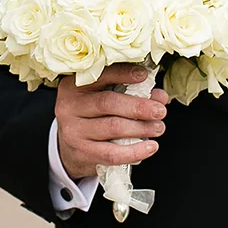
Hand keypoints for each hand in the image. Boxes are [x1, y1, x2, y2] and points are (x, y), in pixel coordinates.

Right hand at [55, 63, 166, 177]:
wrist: (67, 148)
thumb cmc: (90, 117)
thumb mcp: (101, 98)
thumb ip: (129, 93)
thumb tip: (159, 96)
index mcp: (73, 86)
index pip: (100, 76)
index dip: (123, 74)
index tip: (144, 75)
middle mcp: (70, 107)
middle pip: (108, 103)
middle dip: (138, 106)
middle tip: (160, 110)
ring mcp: (74, 131)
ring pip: (113, 127)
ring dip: (141, 128)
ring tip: (158, 127)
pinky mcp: (82, 153)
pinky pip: (113, 154)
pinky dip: (135, 151)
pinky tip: (150, 146)